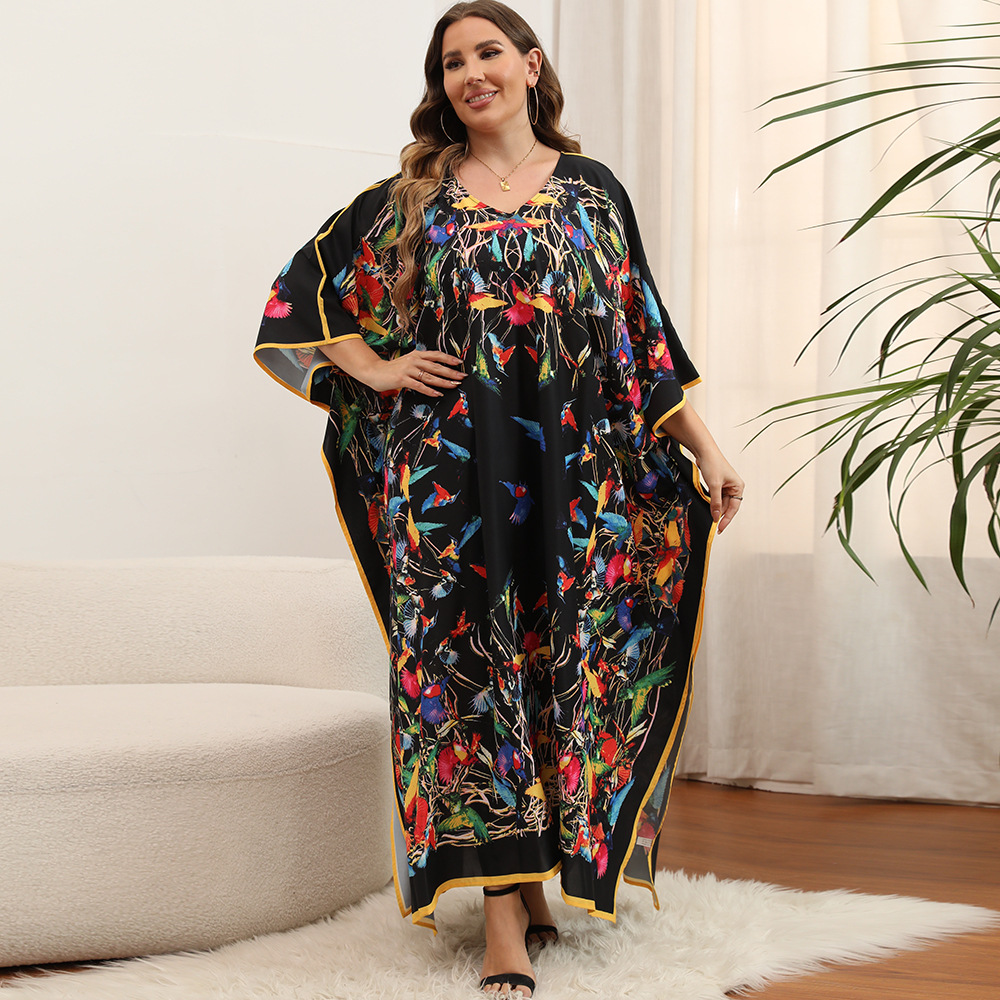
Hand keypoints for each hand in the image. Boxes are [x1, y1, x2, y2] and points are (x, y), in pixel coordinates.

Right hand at [319, 339, 466, 397]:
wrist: (374, 371)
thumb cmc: (393, 369)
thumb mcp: (408, 362)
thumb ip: (421, 364)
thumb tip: (437, 370)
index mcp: (416, 354)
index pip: (436, 355)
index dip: (448, 358)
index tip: (459, 362)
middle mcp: (414, 360)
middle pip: (436, 366)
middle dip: (451, 372)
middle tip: (462, 376)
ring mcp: (408, 369)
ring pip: (430, 376)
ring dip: (443, 382)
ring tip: (454, 385)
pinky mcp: (403, 379)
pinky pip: (419, 386)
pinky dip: (429, 390)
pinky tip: (437, 394)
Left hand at [695, 450, 743, 534]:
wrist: (704, 451)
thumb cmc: (712, 464)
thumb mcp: (714, 486)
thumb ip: (716, 503)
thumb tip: (716, 517)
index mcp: (738, 487)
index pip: (734, 508)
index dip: (727, 519)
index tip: (720, 528)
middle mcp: (734, 487)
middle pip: (728, 506)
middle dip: (721, 515)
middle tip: (714, 527)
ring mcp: (726, 486)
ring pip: (722, 503)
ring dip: (716, 510)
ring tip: (711, 519)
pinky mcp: (718, 485)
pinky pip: (717, 498)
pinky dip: (713, 504)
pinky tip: (709, 509)